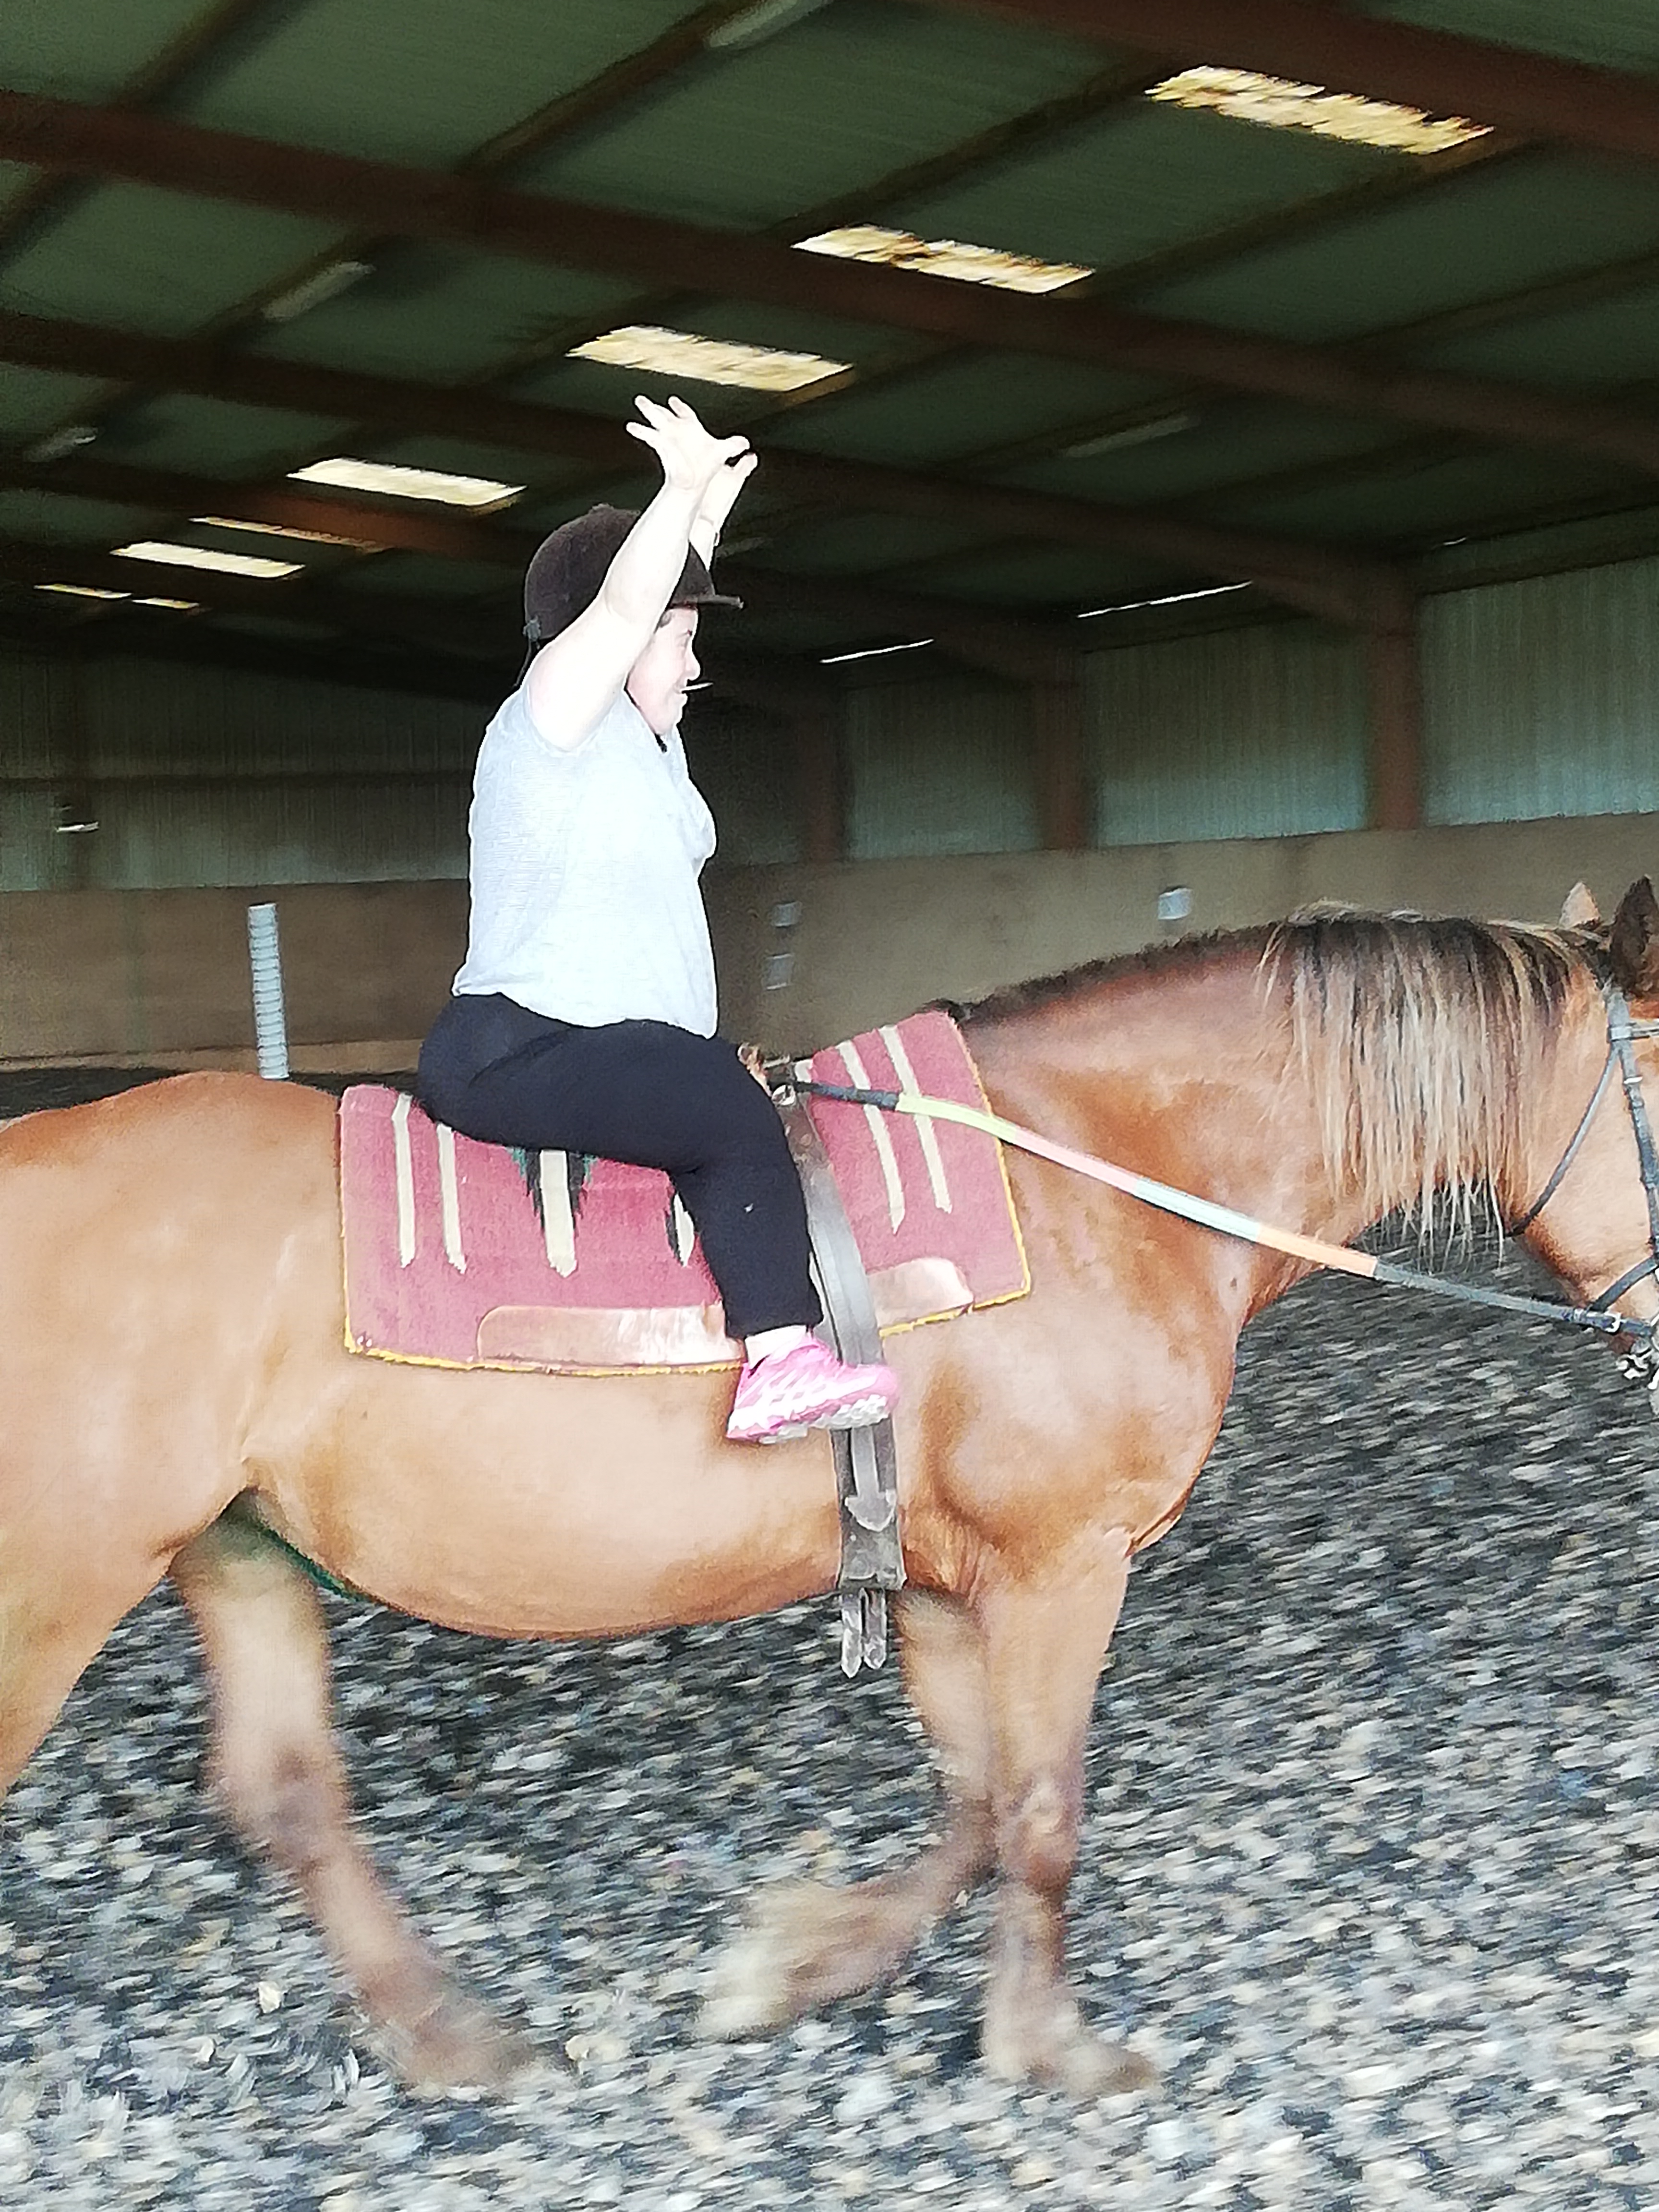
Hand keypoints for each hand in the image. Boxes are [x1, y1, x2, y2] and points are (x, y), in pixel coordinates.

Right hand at [627, 394, 753, 504]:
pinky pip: (651, 437)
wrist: (696, 485)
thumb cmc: (706, 469)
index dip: (680, 407)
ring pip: (656, 420)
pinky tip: (632, 427)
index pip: (686, 414)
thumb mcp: (723, 453)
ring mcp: (669, 439)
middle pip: (665, 415)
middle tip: (641, 400)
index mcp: (692, 429)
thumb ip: (733, 446)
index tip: (673, 400)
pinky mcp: (663, 447)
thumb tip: (747, 446)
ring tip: (639, 402)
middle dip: (656, 408)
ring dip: (648, 410)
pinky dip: (642, 432)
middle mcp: (678, 432)